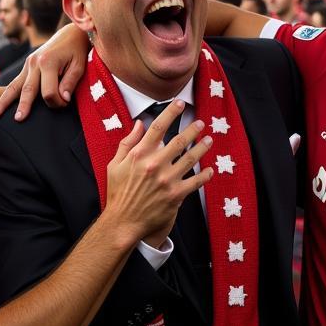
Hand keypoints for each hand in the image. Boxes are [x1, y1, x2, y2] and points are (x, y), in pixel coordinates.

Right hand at [0, 24, 90, 120]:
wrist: (70, 34)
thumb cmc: (77, 50)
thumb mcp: (79, 65)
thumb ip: (70, 82)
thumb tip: (63, 99)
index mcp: (48, 62)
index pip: (48, 92)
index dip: (57, 102)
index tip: (66, 103)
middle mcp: (34, 63)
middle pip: (27, 90)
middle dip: (23, 106)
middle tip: (18, 120)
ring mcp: (28, 64)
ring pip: (14, 86)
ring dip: (4, 102)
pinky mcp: (26, 66)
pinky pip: (15, 82)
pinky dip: (7, 94)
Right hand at [105, 101, 213, 247]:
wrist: (123, 222)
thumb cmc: (118, 193)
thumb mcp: (115, 164)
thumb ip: (127, 142)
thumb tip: (139, 124)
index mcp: (139, 154)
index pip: (158, 127)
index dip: (171, 112)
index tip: (180, 103)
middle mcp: (155, 164)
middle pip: (180, 140)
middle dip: (193, 129)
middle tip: (201, 123)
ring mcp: (167, 180)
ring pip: (191, 158)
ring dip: (203, 147)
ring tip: (210, 140)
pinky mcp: (176, 195)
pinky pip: (196, 181)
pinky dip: (205, 175)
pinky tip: (210, 169)